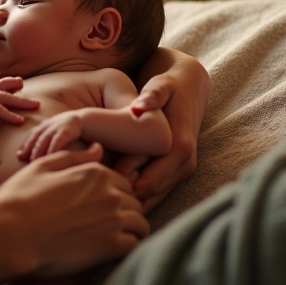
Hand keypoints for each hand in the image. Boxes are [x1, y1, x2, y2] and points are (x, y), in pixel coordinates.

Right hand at [0, 76, 39, 125]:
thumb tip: (0, 103)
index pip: (2, 83)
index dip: (11, 82)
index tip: (20, 81)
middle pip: (8, 87)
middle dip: (21, 87)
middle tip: (31, 88)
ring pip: (10, 99)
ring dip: (24, 102)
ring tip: (36, 105)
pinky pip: (2, 111)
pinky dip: (11, 116)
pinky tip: (20, 121)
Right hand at [0, 144, 148, 275]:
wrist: (11, 234)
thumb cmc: (21, 197)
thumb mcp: (44, 166)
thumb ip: (75, 156)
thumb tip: (99, 148)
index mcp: (95, 172)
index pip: (121, 180)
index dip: (113, 190)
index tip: (101, 201)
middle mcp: (110, 194)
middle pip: (134, 200)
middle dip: (125, 207)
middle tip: (106, 219)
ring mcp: (113, 220)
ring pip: (140, 222)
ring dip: (129, 226)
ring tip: (111, 233)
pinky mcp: (110, 247)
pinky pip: (134, 244)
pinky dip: (126, 244)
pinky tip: (110, 246)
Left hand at [17, 110, 85, 160]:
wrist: (93, 121)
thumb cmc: (76, 131)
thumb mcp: (60, 132)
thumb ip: (51, 139)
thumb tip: (40, 154)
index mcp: (48, 124)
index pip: (34, 134)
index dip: (26, 144)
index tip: (19, 155)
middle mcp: (51, 123)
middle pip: (36, 135)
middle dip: (28, 147)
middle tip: (22, 159)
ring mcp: (59, 125)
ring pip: (45, 138)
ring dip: (38, 150)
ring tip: (33, 161)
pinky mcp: (69, 129)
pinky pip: (58, 140)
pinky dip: (52, 149)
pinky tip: (49, 158)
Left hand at [115, 51, 209, 211]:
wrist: (191, 88)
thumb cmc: (170, 86)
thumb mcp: (161, 85)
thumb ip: (152, 95)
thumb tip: (140, 106)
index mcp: (180, 146)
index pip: (150, 178)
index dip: (125, 184)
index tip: (100, 184)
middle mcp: (184, 163)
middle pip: (151, 192)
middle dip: (124, 195)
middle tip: (94, 193)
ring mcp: (182, 169)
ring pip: (153, 196)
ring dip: (130, 198)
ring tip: (99, 196)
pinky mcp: (177, 171)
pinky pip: (156, 191)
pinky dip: (137, 195)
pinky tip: (114, 193)